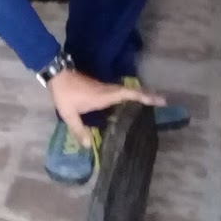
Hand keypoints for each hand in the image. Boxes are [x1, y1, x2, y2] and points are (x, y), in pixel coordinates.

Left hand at [47, 69, 161, 147]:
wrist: (58, 75)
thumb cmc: (65, 94)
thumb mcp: (69, 114)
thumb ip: (78, 129)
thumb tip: (88, 146)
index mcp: (103, 96)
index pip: (128, 94)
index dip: (143, 96)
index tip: (158, 100)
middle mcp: (107, 90)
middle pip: (131, 91)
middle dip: (147, 95)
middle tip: (162, 101)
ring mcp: (104, 87)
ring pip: (126, 90)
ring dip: (139, 94)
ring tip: (152, 102)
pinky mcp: (100, 87)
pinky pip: (120, 91)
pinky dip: (129, 95)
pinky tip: (131, 103)